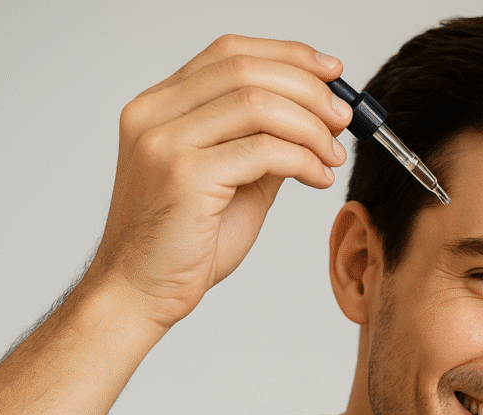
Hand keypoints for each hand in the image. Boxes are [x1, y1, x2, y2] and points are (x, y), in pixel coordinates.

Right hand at [84, 35, 351, 328]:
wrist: (140, 292)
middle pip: (246, 70)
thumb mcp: (232, 182)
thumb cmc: (183, 245)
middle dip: (308, 90)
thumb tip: (312, 119)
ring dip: (310, 127)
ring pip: (258, 104)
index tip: (332, 71)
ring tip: (333, 155)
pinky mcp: (184, 175)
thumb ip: (262, 144)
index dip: (287, 54)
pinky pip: (263, 150)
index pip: (229, 53)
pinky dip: (303, 160)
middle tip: (342, 119)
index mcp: (159, 106)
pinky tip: (318, 178)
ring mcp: (165, 142)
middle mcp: (154, 114)